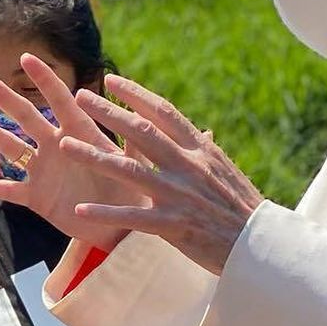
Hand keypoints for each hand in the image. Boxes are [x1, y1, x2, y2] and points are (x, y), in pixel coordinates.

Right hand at [0, 54, 137, 251]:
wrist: (121, 227)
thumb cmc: (133, 193)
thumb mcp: (135, 165)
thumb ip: (135, 142)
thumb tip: (143, 116)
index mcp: (80, 134)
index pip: (60, 100)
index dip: (44, 80)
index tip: (26, 58)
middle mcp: (57, 147)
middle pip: (26, 117)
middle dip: (4, 97)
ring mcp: (44, 171)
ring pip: (9, 148)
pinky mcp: (37, 198)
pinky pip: (9, 190)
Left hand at [62, 75, 263, 275]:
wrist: (262, 246)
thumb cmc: (242, 209)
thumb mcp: (225, 171)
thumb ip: (205, 152)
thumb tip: (202, 132)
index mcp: (200, 150)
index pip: (164, 112)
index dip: (135, 94)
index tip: (111, 80)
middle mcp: (188, 166)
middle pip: (141, 132)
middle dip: (108, 112)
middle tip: (79, 96)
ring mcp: (179, 195)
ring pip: (128, 170)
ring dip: (93, 157)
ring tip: (64, 146)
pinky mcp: (173, 225)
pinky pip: (132, 217)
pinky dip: (105, 214)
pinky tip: (79, 211)